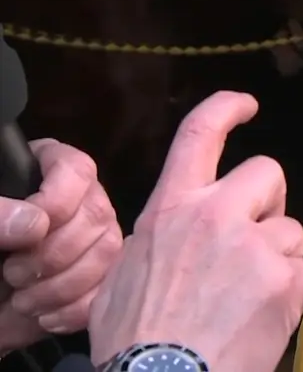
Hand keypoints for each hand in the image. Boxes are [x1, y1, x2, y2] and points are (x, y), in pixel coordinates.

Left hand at [0, 140, 122, 353]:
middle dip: (52, 255)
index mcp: (48, 170)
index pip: (75, 170)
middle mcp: (83, 200)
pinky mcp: (101, 277)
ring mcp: (97, 238)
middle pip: (95, 215)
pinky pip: (108, 288)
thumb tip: (35, 224)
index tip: (28, 233)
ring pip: (107, 252)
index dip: (57, 201)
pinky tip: (44, 315)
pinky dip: (75, 309)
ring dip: (61, 286)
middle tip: (12, 272)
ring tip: (23, 299)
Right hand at [88, 91, 302, 370]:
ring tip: (249, 296)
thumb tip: (174, 232)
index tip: (247, 104)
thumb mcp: (124, 275)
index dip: (226, 108)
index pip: (199, 135)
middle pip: (267, 172)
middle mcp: (217, 216)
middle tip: (258, 233)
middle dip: (269, 199)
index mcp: (172, 209)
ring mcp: (257, 245)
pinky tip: (266, 315)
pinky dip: (294, 291)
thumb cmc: (136, 341)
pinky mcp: (288, 278)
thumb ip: (159, 238)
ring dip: (278, 256)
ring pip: (290, 228)